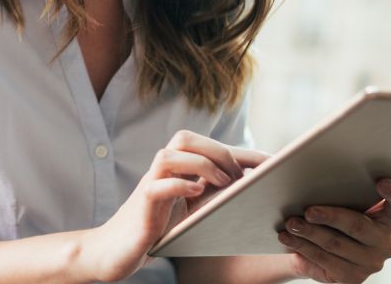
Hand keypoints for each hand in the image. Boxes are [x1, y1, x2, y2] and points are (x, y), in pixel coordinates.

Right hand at [80, 130, 269, 281]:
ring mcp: (149, 186)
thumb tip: (252, 190)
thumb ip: (212, 196)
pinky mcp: (141, 206)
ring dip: (201, 164)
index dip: (243, 152)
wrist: (116, 251)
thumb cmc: (157, 231)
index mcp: (176, 171)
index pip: (209, 147)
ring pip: (169, 155)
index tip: (274, 163)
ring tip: (222, 183)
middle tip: (238, 178)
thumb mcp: (191, 211)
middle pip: (185, 138)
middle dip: (218, 152)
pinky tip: (196, 194)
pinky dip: (180, 185)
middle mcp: (162, 173)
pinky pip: (158, 185)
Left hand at [278, 178, 390, 282]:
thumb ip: (342, 184)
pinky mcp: (353, 278)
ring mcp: (372, 262)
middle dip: (330, 216)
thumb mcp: (341, 199)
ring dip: (309, 233)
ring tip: (291, 223)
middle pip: (358, 225)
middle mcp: (387, 241)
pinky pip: (325, 261)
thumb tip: (309, 162)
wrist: (318, 249)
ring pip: (336, 244)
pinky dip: (303, 247)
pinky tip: (288, 238)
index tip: (381, 181)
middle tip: (309, 211)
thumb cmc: (333, 212)